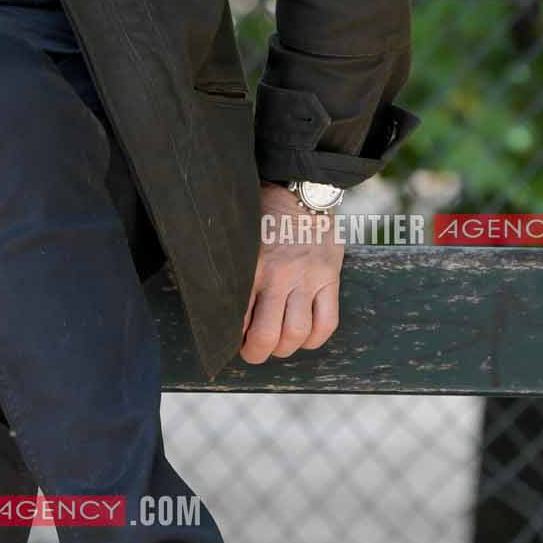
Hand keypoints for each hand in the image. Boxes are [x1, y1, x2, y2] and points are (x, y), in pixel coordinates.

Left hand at [240, 183, 344, 364]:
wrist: (303, 190)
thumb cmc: (263, 214)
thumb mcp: (239, 236)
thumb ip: (231, 267)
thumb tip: (211, 300)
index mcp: (251, 264)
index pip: (238, 317)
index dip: (232, 338)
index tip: (230, 340)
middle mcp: (279, 274)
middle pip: (267, 334)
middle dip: (256, 353)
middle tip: (252, 352)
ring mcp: (308, 278)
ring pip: (297, 333)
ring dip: (285, 348)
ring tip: (278, 344)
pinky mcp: (330, 278)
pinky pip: (326, 323)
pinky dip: (314, 339)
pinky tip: (304, 337)